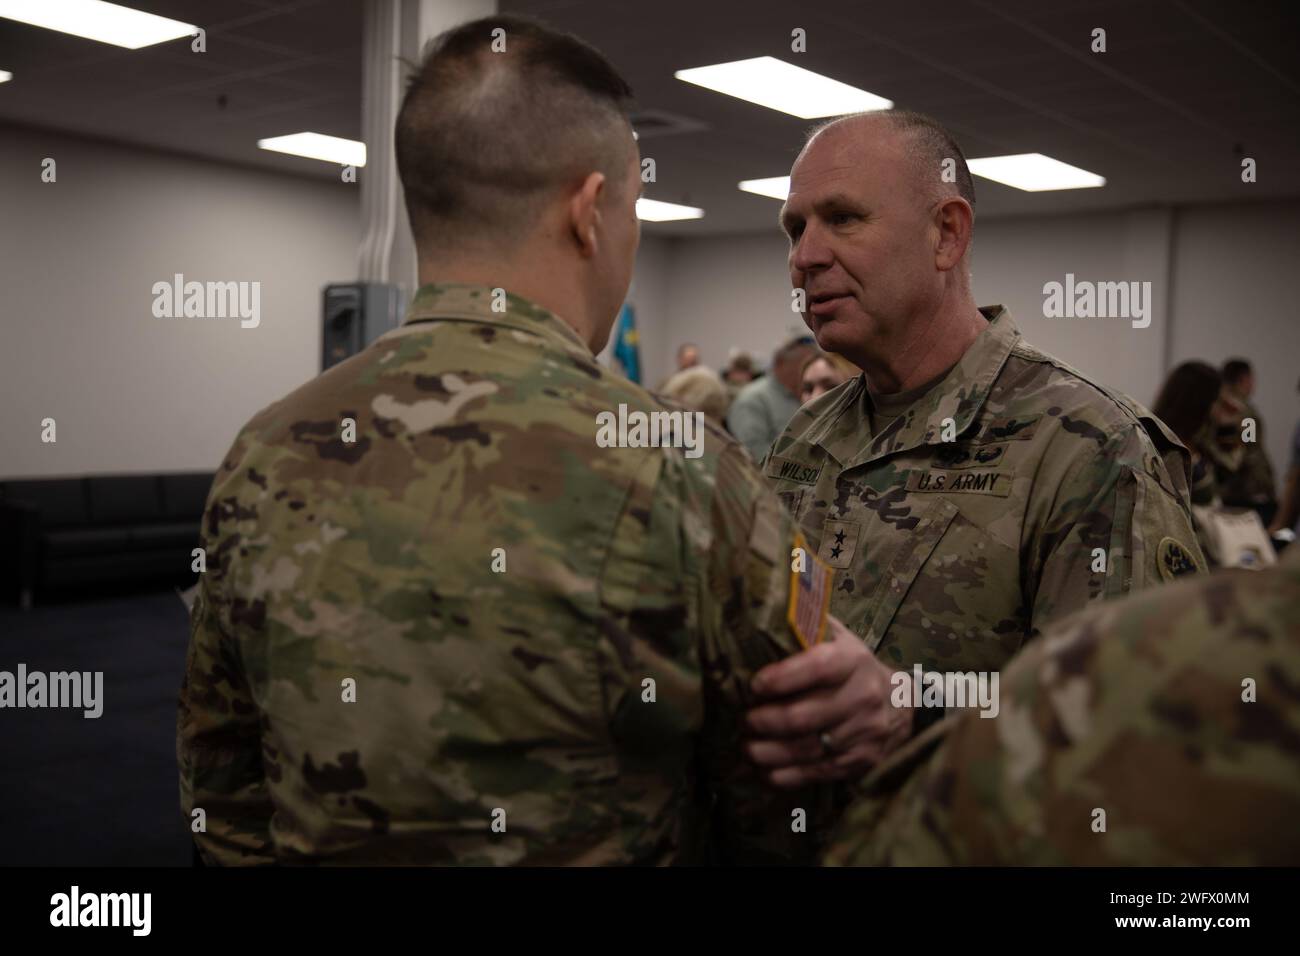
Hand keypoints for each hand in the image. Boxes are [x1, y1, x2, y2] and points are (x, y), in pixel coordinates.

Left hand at [744, 616, 911, 787]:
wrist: (902, 704)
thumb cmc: (852, 666)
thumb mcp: (838, 638)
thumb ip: (806, 626)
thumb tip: (760, 609)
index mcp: (852, 660)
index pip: (817, 667)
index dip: (782, 678)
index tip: (754, 685)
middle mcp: (862, 696)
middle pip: (804, 717)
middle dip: (764, 722)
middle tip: (743, 720)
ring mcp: (864, 732)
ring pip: (806, 749)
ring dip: (768, 752)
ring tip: (746, 747)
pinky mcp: (861, 762)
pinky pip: (817, 772)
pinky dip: (786, 776)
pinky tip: (764, 771)